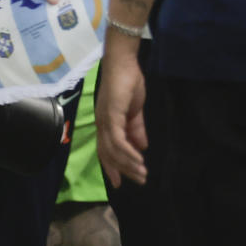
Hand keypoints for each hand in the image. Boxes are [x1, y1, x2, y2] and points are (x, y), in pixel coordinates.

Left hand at [94, 32, 148, 186]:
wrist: (124, 63)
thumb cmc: (128, 82)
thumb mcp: (135, 111)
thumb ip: (137, 129)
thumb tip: (142, 147)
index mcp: (106, 123)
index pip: (106, 151)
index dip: (112, 167)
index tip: (120, 183)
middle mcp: (102, 124)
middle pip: (108, 155)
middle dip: (123, 170)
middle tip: (139, 181)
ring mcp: (105, 120)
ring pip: (113, 150)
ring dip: (128, 164)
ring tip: (143, 173)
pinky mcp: (111, 115)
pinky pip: (117, 140)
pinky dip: (127, 152)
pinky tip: (138, 159)